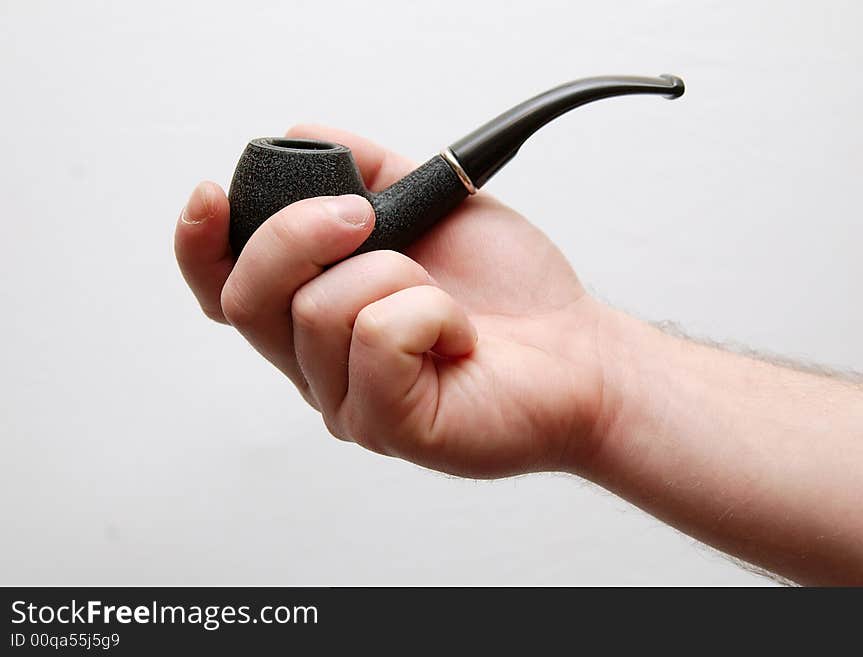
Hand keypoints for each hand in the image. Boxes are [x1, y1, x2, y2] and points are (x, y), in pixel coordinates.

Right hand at [175, 125, 609, 477]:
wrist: (579, 352)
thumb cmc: (509, 293)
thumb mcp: (431, 206)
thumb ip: (364, 170)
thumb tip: (304, 138)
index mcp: (316, 319)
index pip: (224, 291)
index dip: (200, 246)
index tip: (213, 194)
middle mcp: (318, 367)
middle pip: (248, 298)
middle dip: (299, 234)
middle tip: (363, 217)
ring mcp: (349, 404)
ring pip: (320, 310)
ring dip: (396, 275)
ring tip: (443, 299)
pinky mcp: (389, 427)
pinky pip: (377, 338)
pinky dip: (431, 313)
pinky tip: (459, 336)